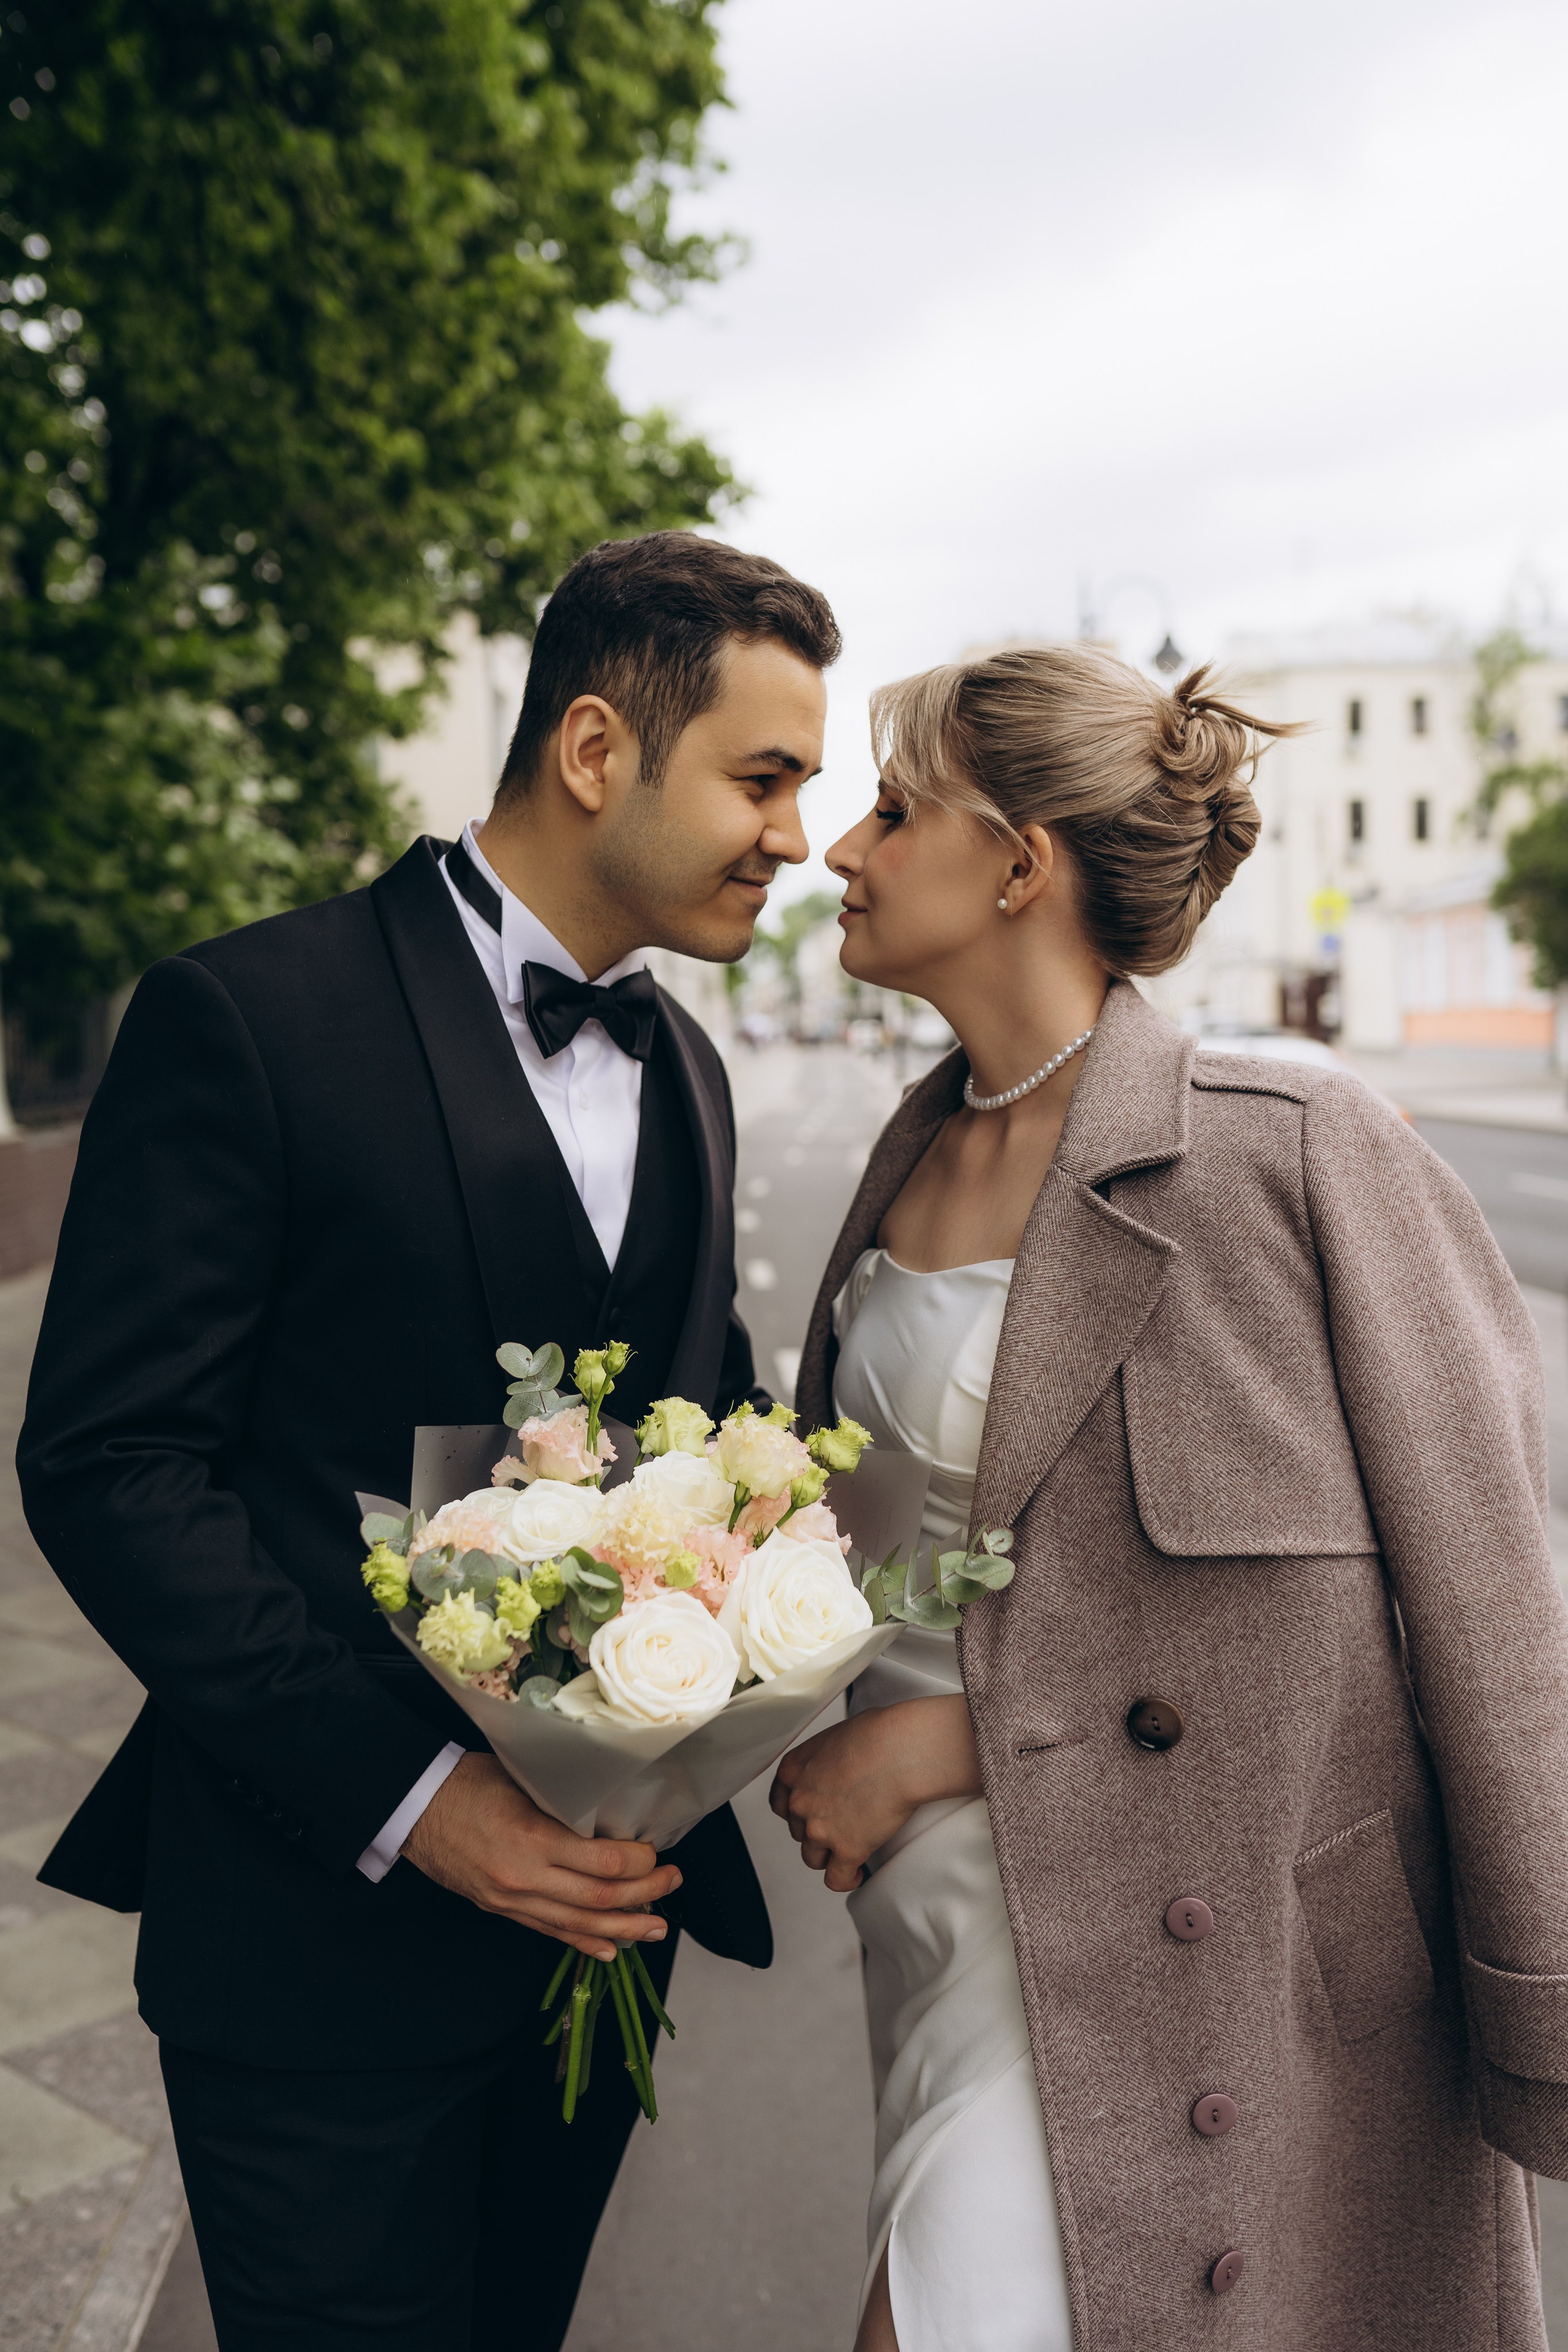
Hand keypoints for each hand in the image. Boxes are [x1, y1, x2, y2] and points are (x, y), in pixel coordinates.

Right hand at [401, 1753, 679, 1960]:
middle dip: (644, 1894)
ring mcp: (512, 1899)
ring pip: (579, 1925)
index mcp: (533, 1838)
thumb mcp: (522, 1779)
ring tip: (656, 1928)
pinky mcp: (502, 1909)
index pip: (602, 1861)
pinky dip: (584, 1943)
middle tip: (672, 1883)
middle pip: (598, 1899)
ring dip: (623, 1928)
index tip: (656, 1851)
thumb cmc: (469, 1782)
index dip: (638, 1862)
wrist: (415, 1808)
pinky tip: (611, 1949)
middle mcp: (525, 1877)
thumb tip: (612, 1812)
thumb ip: (565, 1801)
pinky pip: (550, 1931)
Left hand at [769, 1696, 981, 1892]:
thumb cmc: (880, 1734)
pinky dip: (847, 1879)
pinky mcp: (847, 1850)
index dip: (796, 1811)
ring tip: (849, 1851)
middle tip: (841, 1824)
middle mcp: (800, 1802)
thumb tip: (838, 1766)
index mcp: (794, 1770)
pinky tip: (858, 1872)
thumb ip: (826, 1760)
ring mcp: (820, 1829)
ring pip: (813, 1857)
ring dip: (829, 1855)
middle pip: (798, 1831)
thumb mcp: (837, 1738)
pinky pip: (837, 1879)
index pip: (779, 1802)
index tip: (809, 1814)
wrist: (901, 1751)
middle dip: (817, 1830)